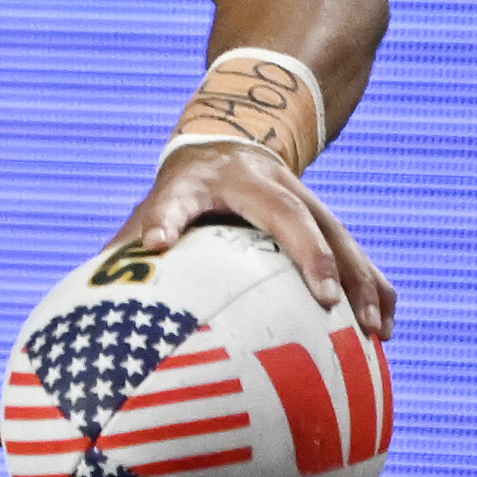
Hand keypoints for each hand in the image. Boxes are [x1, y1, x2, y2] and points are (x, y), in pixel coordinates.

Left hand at [110, 138, 392, 339]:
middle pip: (297, 217)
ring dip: (362, 282)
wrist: (231, 146)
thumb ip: (134, 239)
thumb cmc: (184, 191)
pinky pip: (358, 255)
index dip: (169, 219)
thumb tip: (91, 289)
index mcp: (213, 181)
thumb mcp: (156, 204)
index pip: (188, 199)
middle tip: (327, 301)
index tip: (159, 244)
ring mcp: (306, 201)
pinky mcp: (328, 222)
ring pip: (342, 237)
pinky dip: (375, 288)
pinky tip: (386, 329)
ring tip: (374, 331)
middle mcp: (270, 185)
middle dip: (315, 257)